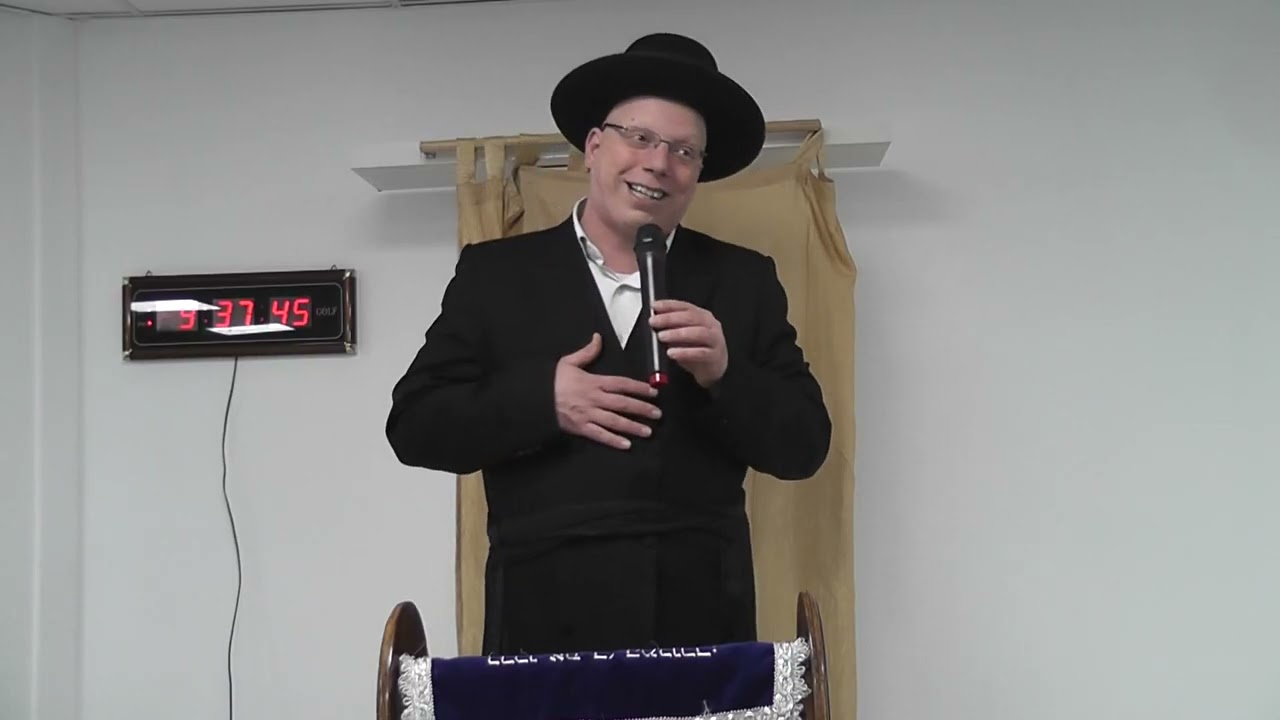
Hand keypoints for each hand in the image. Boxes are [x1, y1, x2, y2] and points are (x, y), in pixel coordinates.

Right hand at [554, 333, 661, 449]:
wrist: (535, 398)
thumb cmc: (553, 381)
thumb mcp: (569, 362)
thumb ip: (587, 352)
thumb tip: (598, 337)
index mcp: (594, 382)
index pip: (622, 384)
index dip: (639, 388)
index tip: (653, 392)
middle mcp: (594, 399)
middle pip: (623, 404)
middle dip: (642, 409)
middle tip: (657, 414)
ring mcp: (588, 415)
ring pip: (615, 421)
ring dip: (633, 426)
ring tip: (648, 431)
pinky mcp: (581, 428)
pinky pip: (600, 435)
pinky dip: (613, 440)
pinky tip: (626, 445)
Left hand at [650, 299, 727, 387]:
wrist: (713, 368)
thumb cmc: (698, 348)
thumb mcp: (683, 335)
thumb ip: (671, 326)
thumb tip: (655, 318)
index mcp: (702, 316)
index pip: (685, 306)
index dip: (669, 305)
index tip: (655, 306)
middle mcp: (710, 325)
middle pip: (691, 317)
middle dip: (670, 318)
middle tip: (654, 322)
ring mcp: (715, 340)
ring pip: (698, 333)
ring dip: (677, 334)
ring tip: (662, 336)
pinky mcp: (715, 356)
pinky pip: (700, 353)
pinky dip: (685, 352)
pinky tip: (672, 353)